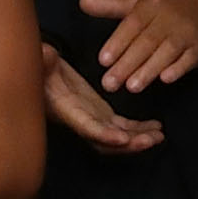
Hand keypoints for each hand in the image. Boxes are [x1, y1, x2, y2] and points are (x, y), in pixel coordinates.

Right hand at [43, 45, 164, 154]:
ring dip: (137, 139)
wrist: (38, 72)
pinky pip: (120, 125)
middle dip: (128, 144)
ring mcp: (91, 118)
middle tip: (152, 140)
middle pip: (104, 141)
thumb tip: (46, 54)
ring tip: (159, 136)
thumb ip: (44, 60)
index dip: (104, 135)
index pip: (85, 126)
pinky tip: (156, 127)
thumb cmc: (38, 64)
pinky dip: (138, 128)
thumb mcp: (38, 60)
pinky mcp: (99, 112)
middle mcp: (78, 120)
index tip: (124, 139)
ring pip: (115, 136)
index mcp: (64, 109)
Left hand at [83, 0, 197, 91]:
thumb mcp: (141, 1)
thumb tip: (82, 2)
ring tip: (131, 87)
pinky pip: (189, 59)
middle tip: (109, 83)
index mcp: (152, 5)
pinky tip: (165, 80)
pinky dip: (178, 69)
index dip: (117, 43)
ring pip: (167, 52)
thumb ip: (111, 6)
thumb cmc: (171, 5)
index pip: (132, 25)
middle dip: (127, 63)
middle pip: (147, 42)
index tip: (102, 60)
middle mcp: (170, 18)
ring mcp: (188, 33)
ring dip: (149, 69)